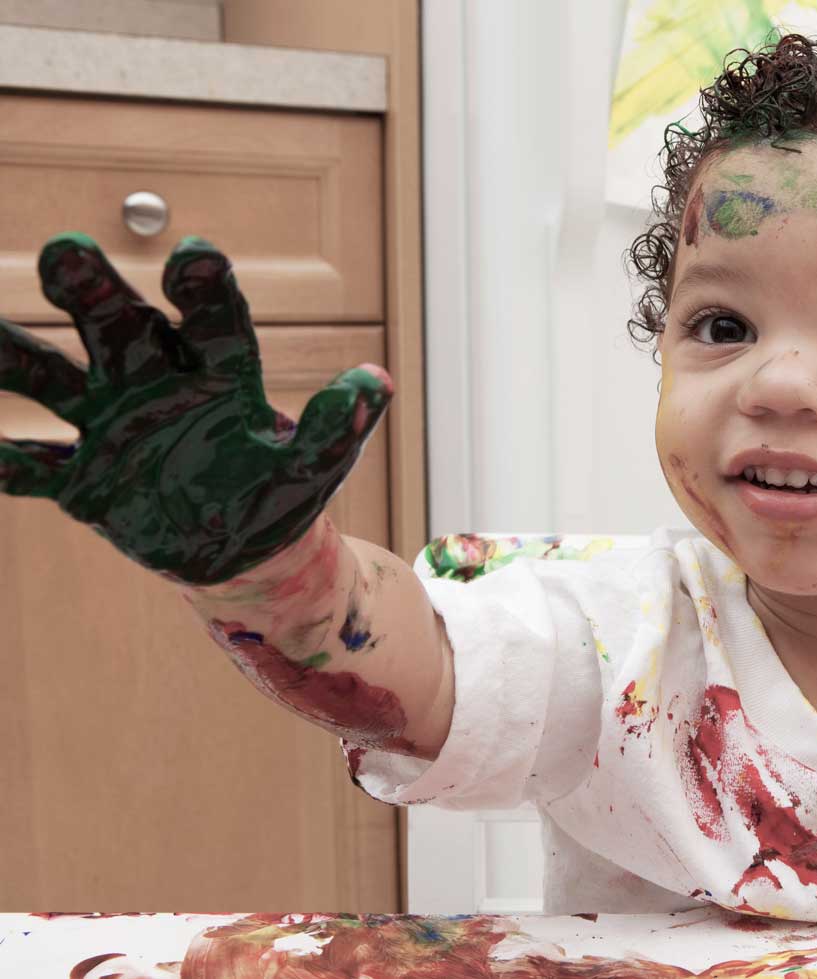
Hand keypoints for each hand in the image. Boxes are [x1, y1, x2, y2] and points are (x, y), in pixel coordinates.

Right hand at [0, 234, 391, 584]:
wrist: (238, 548)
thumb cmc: (277, 492)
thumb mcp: (313, 467)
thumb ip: (335, 429)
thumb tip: (375, 382)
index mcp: (218, 374)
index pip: (212, 321)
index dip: (204, 288)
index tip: (195, 256)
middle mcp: (155, 383)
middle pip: (121, 327)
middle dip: (95, 291)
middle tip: (66, 250)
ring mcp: (110, 426)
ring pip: (53, 378)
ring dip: (15, 355)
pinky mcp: (81, 480)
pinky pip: (36, 467)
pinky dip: (8, 461)